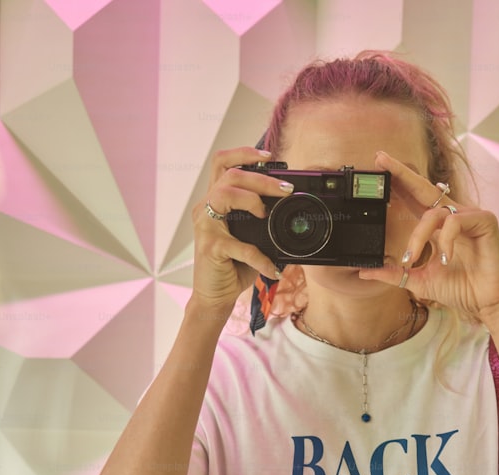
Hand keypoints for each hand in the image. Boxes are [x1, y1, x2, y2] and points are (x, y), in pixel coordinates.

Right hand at [190, 147, 291, 312]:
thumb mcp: (249, 237)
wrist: (214, 296)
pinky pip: (239, 246)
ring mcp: (205, 227)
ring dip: (252, 198)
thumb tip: (292, 207)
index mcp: (214, 202)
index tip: (269, 156)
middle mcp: (205, 209)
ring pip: (225, 194)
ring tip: (266, 212)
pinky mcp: (210, 248)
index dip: (243, 153)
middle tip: (285, 189)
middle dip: (261, 177)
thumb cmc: (232, 265)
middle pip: (229, 175)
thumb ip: (261, 220)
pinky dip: (261, 258)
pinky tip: (273, 268)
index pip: (222, 164)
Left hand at [359, 151, 498, 322]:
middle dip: (400, 173)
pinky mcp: (485, 220)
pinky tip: (445, 259)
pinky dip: (445, 241)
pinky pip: (455, 222)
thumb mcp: (419, 280)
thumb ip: (394, 274)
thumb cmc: (461, 288)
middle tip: (380, 159)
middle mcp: (452, 216)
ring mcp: (469, 217)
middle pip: (423, 188)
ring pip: (433, 213)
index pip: (413, 200)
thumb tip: (364, 272)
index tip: (377, 168)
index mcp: (437, 227)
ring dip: (417, 237)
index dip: (397, 184)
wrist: (487, 302)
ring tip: (411, 260)